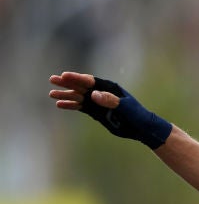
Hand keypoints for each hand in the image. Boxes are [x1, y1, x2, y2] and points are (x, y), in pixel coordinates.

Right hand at [48, 71, 171, 148]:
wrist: (142, 128)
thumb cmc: (137, 115)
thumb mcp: (125, 107)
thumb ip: (110, 100)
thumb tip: (94, 94)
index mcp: (110, 88)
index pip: (91, 81)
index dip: (77, 78)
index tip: (64, 75)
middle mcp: (102, 93)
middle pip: (82, 86)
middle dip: (67, 83)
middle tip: (52, 79)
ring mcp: (98, 103)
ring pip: (79, 97)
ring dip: (66, 95)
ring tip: (51, 93)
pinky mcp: (96, 112)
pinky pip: (81, 107)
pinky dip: (71, 105)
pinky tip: (60, 104)